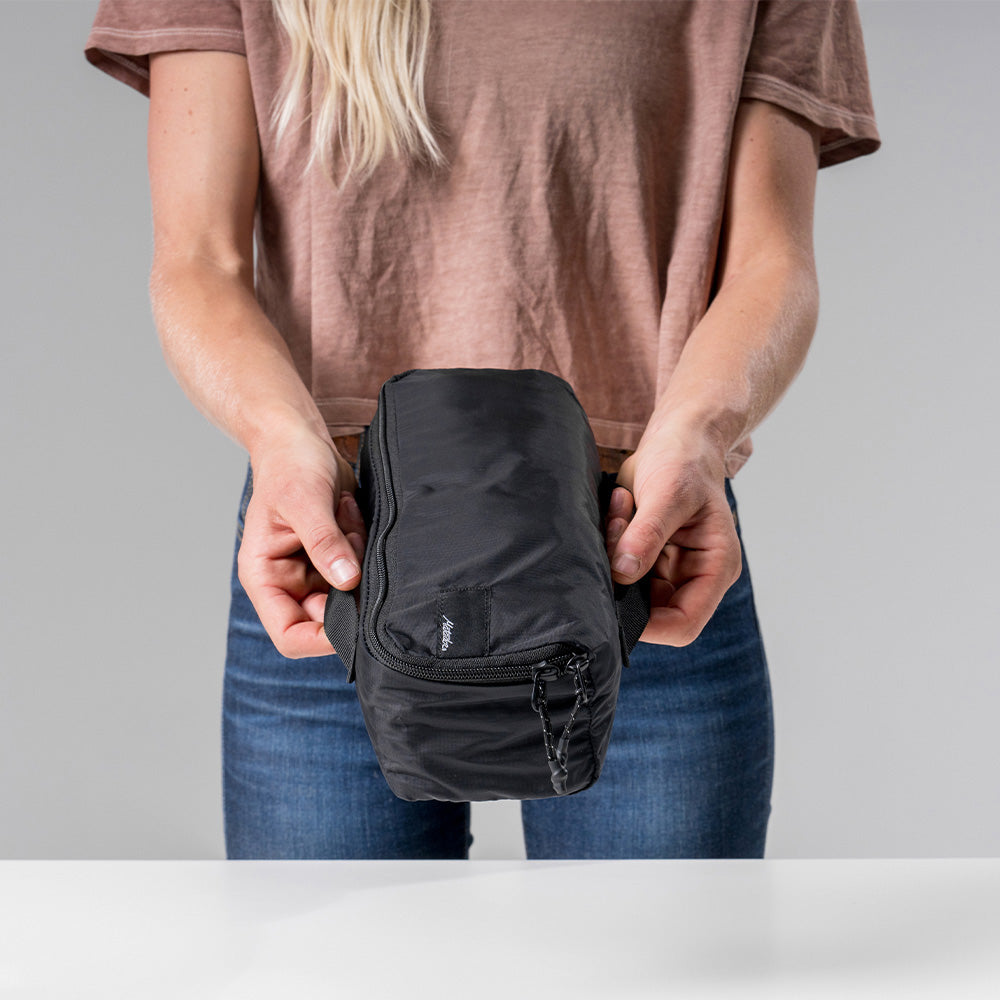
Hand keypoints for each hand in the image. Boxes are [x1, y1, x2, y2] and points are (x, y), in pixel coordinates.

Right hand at [237, 422, 367, 657]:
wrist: (301, 440)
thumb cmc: (289, 466)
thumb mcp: (304, 502)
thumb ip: (324, 543)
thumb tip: (346, 581)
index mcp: (266, 577)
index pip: (290, 635)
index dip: (322, 639)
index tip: (355, 621)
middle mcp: (288, 581)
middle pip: (329, 618)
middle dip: (350, 587)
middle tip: (350, 541)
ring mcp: (314, 572)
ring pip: (351, 592)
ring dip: (357, 559)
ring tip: (345, 519)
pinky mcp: (336, 558)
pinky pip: (360, 568)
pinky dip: (363, 546)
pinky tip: (350, 515)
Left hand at [603, 424, 740, 645]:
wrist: (677, 439)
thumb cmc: (685, 462)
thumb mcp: (668, 494)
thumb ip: (647, 534)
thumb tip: (623, 573)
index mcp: (715, 567)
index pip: (684, 624)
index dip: (650, 625)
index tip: (615, 599)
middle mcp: (693, 575)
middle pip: (650, 611)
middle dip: (624, 578)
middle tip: (618, 529)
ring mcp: (668, 569)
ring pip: (627, 589)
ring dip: (614, 554)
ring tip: (622, 512)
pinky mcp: (646, 558)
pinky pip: (618, 567)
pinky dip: (611, 542)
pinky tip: (621, 509)